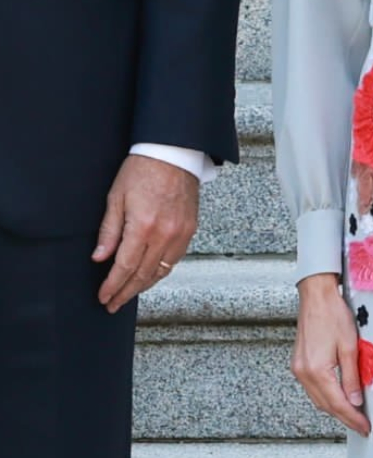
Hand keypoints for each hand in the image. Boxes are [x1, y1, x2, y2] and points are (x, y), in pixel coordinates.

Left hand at [93, 154, 199, 312]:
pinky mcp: (189, 231)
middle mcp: (164, 235)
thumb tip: (99, 258)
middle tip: (113, 304)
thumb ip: (109, 231)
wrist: (173, 154)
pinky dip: (159, 273)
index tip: (104, 297)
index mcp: (142, 227)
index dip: (113, 285)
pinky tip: (149, 276)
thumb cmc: (142, 170)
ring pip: (160, 272)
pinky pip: (173, 261)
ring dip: (142, 286)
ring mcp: (179, 235)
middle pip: (142, 275)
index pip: (124, 267)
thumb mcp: (116, 197)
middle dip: (125, 292)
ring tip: (128, 295)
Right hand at [292, 273, 369, 435]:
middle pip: (325, 405)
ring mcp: (299, 369)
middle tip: (361, 425)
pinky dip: (326, 396)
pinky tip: (338, 397)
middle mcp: (304, 372)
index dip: (352, 418)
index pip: (338, 403)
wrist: (316, 296)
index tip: (364, 426)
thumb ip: (352, 377)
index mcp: (316, 370)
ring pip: (318, 399)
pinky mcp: (299, 364)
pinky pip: (313, 389)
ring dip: (335, 408)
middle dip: (344, 417)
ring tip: (353, 414)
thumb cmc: (332, 315)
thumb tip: (355, 400)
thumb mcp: (350, 347)